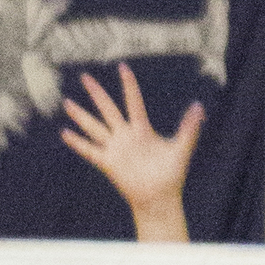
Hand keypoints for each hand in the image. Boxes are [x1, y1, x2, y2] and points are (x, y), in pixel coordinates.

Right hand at [59, 65, 202, 224]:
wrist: (159, 197)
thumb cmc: (171, 174)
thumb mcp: (182, 148)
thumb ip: (189, 128)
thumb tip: (199, 107)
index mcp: (142, 129)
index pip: (133, 101)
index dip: (128, 84)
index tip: (122, 66)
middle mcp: (125, 135)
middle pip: (107, 109)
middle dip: (96, 93)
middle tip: (84, 76)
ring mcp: (115, 148)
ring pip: (94, 127)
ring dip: (81, 115)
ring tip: (67, 102)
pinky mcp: (108, 163)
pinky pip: (90, 151)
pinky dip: (78, 143)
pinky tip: (65, 133)